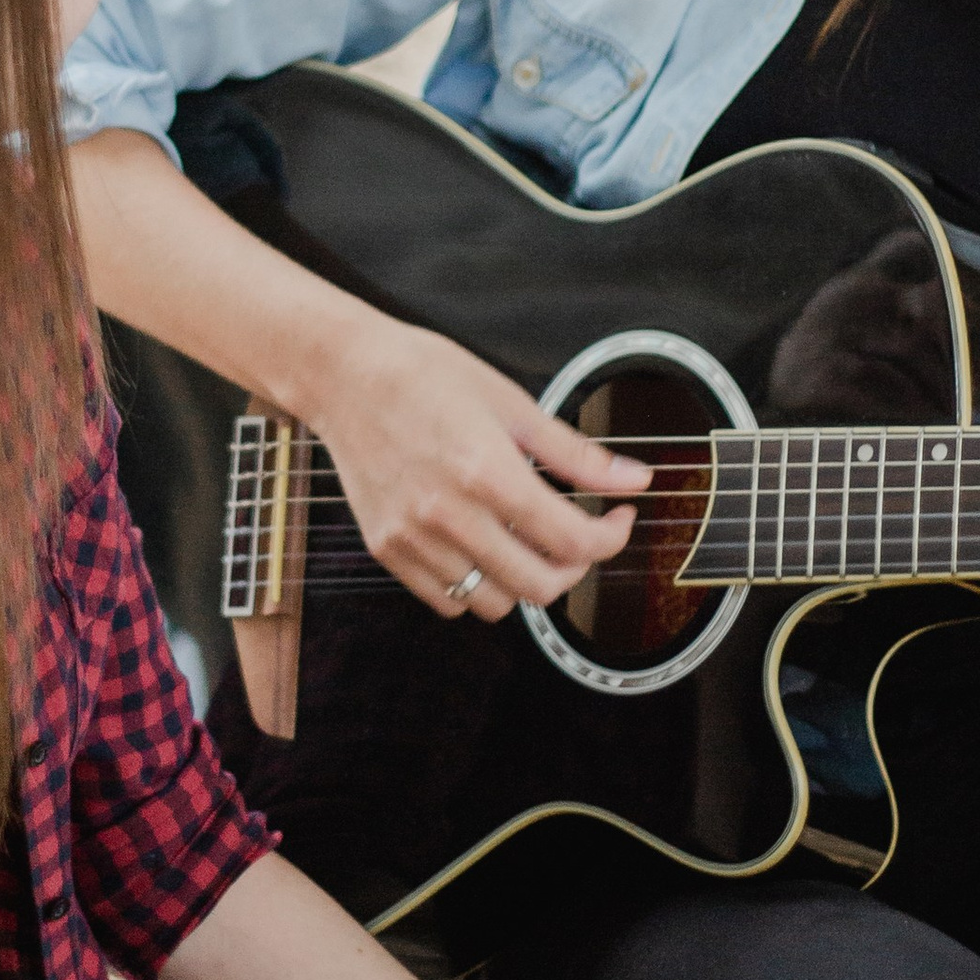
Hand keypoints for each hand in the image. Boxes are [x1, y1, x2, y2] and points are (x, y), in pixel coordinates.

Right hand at [301, 307, 649, 622]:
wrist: (345, 375)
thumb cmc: (424, 376)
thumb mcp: (512, 404)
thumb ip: (576, 454)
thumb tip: (635, 480)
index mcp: (488, 473)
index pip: (572, 541)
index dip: (610, 538)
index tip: (616, 520)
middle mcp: (448, 515)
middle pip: (538, 587)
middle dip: (575, 569)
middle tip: (578, 538)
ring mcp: (414, 538)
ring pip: (493, 603)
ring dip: (524, 583)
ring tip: (527, 543)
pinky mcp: (387, 548)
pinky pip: (447, 601)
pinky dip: (475, 588)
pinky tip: (482, 550)